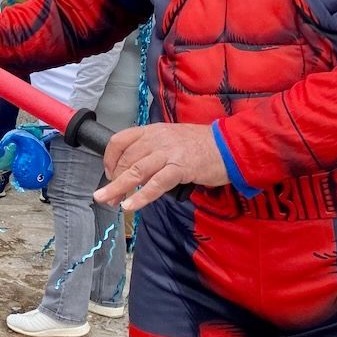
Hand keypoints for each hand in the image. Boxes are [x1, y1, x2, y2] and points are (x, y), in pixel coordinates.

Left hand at [93, 123, 228, 209]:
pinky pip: (156, 184)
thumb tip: (135, 170)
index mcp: (152, 131)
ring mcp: (168, 152)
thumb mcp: (171, 140)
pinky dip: (141, 196)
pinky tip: (130, 205)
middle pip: (126, 159)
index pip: (120, 140)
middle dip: (113, 180)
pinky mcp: (180, 167)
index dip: (109, 158)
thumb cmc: (202, 146)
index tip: (108, 172)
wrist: (231, 146)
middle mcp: (156, 139)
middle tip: (106, 196)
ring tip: (107, 200)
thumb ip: (152, 151)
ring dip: (118, 188)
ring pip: (136, 171)